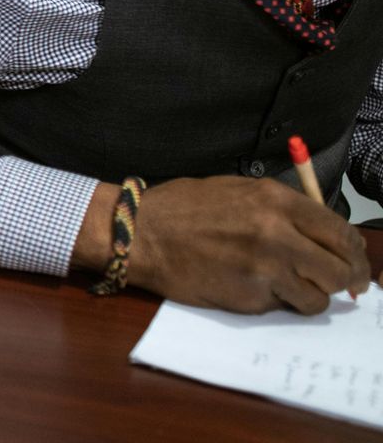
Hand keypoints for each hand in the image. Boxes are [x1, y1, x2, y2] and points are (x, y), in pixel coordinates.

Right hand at [94, 176, 371, 312]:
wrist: (141, 233)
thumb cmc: (186, 208)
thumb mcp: (238, 191)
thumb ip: (283, 210)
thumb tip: (323, 237)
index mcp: (277, 201)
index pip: (342, 233)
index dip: (356, 254)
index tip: (356, 265)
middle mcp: (278, 233)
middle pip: (340, 270)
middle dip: (343, 281)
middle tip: (335, 284)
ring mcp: (265, 268)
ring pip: (318, 298)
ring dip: (310, 295)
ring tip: (289, 286)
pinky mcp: (250, 297)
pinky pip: (284, 307)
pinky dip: (278, 302)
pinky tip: (255, 287)